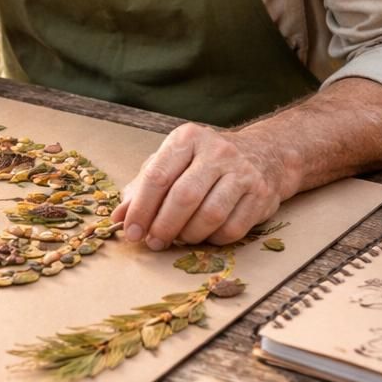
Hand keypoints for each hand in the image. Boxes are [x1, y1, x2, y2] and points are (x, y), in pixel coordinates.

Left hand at [111, 121, 289, 249]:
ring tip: (179, 238)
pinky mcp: (261, 194)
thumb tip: (119, 217)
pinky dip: (213, 239)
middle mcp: (217, 151)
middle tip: (153, 242)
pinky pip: (232, 229)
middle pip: (184, 197)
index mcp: (188, 138)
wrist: (262, 154)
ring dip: (189, 235)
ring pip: (210, 215)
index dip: (141, 208)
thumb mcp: (171, 163)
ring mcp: (243, 172)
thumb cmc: (204, 162)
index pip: (158, 176)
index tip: (131, 231)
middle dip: (164, 226)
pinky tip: (205, 235)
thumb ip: (143, 187)